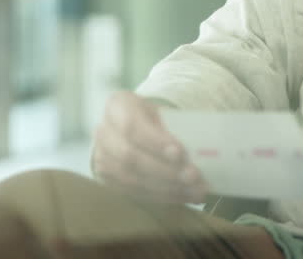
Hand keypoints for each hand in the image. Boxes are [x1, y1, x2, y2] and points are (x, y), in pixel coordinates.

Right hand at [90, 90, 208, 203]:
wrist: (131, 128)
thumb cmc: (153, 118)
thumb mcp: (162, 112)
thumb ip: (175, 127)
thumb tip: (200, 149)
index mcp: (117, 106)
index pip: (132, 127)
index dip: (156, 142)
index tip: (180, 153)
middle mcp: (103, 132)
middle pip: (130, 156)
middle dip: (165, 170)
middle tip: (193, 176)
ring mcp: (102, 158)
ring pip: (131, 179)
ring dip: (167, 187)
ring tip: (195, 190)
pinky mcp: (107, 180)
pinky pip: (134, 192)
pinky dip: (162, 197)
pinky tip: (183, 196)